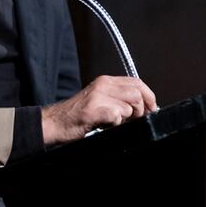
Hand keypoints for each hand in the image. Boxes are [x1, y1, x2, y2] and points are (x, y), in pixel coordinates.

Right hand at [41, 76, 156, 146]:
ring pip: (130, 105)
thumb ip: (118, 98)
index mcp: (105, 81)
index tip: (152, 108)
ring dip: (128, 118)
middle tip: (136, 119)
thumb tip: (143, 105)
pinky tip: (107, 125)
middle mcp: (102, 85)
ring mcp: (97, 97)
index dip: (149, 96)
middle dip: (142, 109)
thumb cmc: (76, 115)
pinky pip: (117, 115)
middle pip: (137, 93)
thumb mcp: (99, 99)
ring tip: (118, 122)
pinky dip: (117, 123)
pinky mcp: (92, 110)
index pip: (137, 82)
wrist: (54, 122)